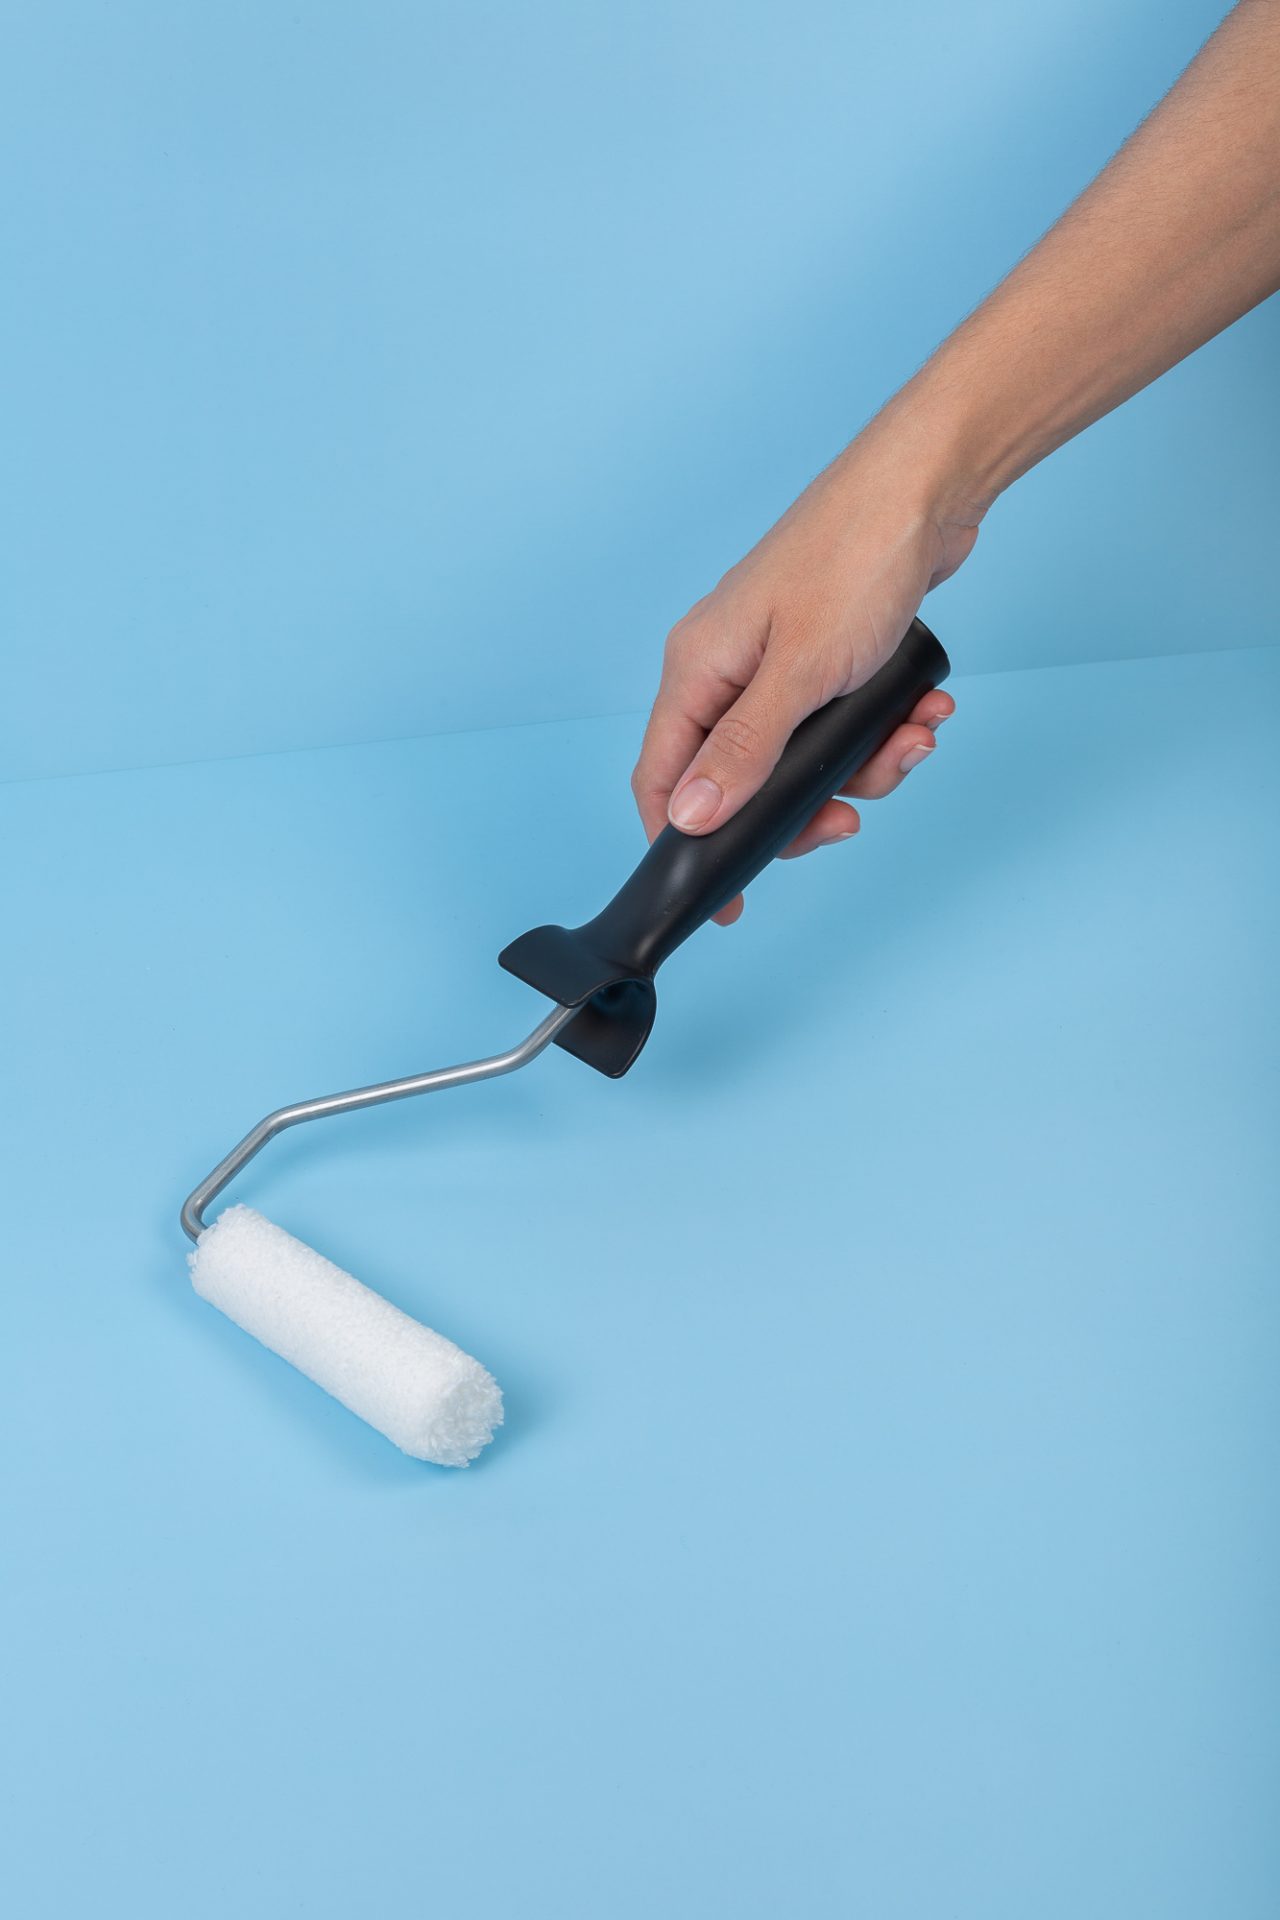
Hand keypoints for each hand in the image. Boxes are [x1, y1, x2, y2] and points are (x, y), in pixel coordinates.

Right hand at [631, 424, 978, 922]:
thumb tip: (688, 820)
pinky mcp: (826, 655)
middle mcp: (727, 668)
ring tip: (913, 738)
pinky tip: (923, 709)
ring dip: (865, 765)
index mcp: (697, 669)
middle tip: (853, 817)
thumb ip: (742, 753)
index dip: (686, 845)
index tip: (731, 899)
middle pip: (742, 781)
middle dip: (808, 806)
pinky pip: (842, 724)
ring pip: (804, 758)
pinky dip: (884, 729)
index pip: (663, 780)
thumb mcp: (800, 674)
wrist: (929, 487)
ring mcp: (777, 662)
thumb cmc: (855, 559)